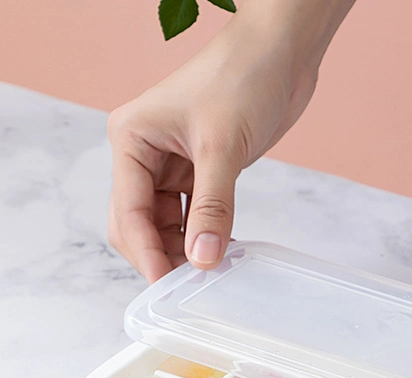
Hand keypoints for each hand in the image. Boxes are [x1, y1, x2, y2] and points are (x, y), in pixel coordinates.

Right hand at [108, 0, 353, 282]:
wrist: (281, 53)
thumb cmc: (243, 79)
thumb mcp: (223, 148)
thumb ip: (213, 208)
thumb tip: (202, 260)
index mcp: (132, 140)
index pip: (129, 213)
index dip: (147, 254)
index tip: (167, 289)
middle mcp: (145, 154)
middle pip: (141, 224)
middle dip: (162, 256)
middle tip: (191, 290)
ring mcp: (173, 165)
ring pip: (168, 224)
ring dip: (186, 250)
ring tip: (212, 275)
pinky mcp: (202, 171)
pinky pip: (195, 216)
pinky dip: (206, 236)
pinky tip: (223, 254)